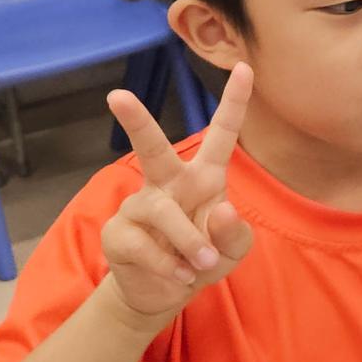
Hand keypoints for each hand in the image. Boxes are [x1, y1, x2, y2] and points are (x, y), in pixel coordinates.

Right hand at [99, 64, 255, 325]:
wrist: (165, 293)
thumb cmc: (204, 258)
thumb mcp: (234, 249)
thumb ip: (236, 232)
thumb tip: (221, 209)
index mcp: (204, 177)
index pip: (221, 134)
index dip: (234, 102)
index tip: (245, 67)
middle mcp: (168, 183)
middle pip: (152, 148)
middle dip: (135, 121)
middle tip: (117, 96)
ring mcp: (139, 205)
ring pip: (162, 212)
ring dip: (189, 242)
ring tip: (201, 264)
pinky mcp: (118, 232)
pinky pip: (144, 245)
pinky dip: (168, 265)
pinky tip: (178, 274)